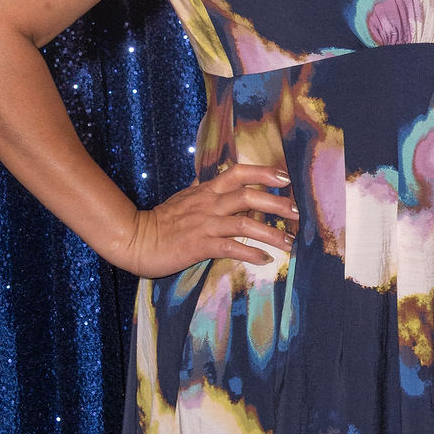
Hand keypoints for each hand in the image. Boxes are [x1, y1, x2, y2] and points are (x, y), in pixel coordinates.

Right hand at [112, 164, 298, 278]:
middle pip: (248, 196)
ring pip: (244, 223)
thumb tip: (215, 178)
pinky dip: (250, 253)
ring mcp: (204, 224)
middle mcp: (208, 204)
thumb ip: (203, 188)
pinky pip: (230, 248)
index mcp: (206, 191)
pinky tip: (264, 260)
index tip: (286, 179)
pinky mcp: (198, 245)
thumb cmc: (161, 221)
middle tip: (298, 213)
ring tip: (289, 243)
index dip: (264, 173)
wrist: (135, 238)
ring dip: (271, 233)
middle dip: (277, 204)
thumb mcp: (184, 197)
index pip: (238, 173)